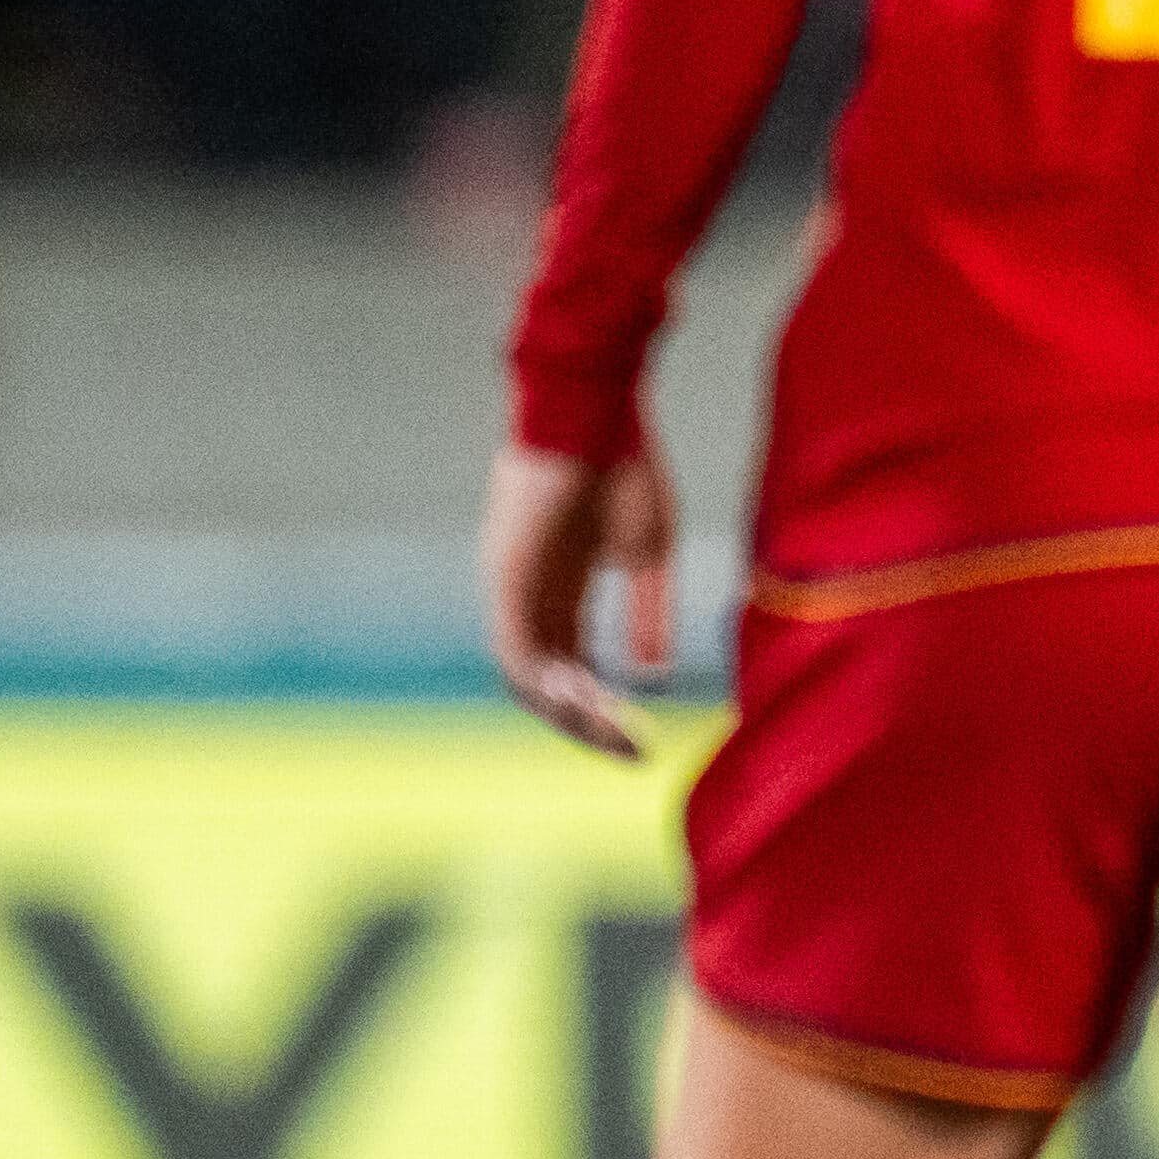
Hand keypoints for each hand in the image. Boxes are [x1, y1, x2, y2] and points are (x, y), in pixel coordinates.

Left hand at [481, 440, 677, 759]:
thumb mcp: (648, 554)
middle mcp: (528, 598)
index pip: (573, 667)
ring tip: (613, 730)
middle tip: (632, 749)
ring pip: (528, 675)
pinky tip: (586, 698)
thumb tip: (654, 678)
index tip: (644, 738)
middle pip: (548, 683)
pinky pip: (516, 647)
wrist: (594, 408)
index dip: (606, 707)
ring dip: (568, 710)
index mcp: (561, 590)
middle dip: (588, 722)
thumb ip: (649, 615)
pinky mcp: (503, 577)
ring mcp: (511, 590)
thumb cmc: (623, 467)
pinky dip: (546, 680)